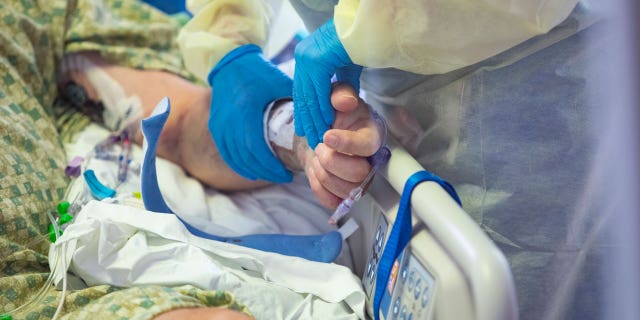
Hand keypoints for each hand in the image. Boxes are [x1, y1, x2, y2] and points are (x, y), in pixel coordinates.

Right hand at [208, 44, 292, 182]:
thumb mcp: (279, 82)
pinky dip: (239, 164)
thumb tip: (319, 115)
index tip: (288, 174)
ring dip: (254, 171)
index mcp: (246, 114)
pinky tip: (252, 171)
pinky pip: (226, 153)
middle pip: (247, 159)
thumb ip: (297, 99)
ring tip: (271, 174)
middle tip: (284, 177)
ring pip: (235, 158)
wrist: (229, 61)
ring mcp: (219, 126)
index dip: (272, 167)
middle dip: (266, 172)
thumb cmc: (258, 71)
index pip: (257, 150)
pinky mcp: (215, 126)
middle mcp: (229, 123)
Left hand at [293, 19, 362, 148]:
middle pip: (302, 95)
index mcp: (306, 56)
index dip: (304, 112)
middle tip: (311, 140)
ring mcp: (308, 57)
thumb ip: (342, 84)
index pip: (302, 90)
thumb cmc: (361, 43)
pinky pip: (319, 91)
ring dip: (315, 119)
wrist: (368, 25)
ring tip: (320, 136)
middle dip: (307, 120)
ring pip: (309, 95)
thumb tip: (341, 102)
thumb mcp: (347, 67)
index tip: (306, 130)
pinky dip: (323, 108)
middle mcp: (303, 56)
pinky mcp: (317, 60)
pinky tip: (327, 122)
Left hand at [304, 84, 381, 208]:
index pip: (368, 146)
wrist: (320, 131)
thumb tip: (343, 101)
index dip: (347, 144)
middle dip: (331, 161)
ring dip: (322, 173)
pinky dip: (317, 186)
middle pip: (358, 174)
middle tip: (319, 146)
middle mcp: (370, 162)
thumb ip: (341, 94)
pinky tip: (315, 170)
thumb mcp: (337, 95)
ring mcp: (358, 181)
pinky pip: (332, 201)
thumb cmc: (334, 113)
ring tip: (317, 156)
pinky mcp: (344, 193)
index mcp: (372, 135)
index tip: (327, 136)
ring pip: (345, 190)